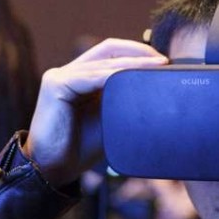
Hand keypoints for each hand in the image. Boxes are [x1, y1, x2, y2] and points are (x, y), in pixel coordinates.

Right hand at [24, 38, 166, 187]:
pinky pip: (92, 76)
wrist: (54, 170)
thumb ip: (124, 101)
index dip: (138, 54)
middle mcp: (69, 72)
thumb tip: (156, 90)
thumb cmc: (80, 149)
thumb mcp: (110, 119)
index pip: (111, 55)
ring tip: (157, 65)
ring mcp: (60, 76)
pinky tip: (134, 76)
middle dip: (139, 51)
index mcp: (81, 79)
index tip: (164, 63)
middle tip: (164, 60)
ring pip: (103, 61)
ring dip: (133, 62)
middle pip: (108, 49)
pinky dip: (115, 75)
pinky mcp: (56, 84)